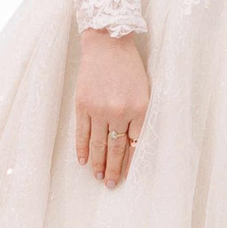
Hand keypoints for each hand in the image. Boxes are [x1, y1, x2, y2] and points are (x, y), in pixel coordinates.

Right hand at [73, 28, 152, 185]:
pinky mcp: (83, 105)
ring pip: (98, 144)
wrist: (108, 43)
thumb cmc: (129, 66)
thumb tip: (133, 142)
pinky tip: (83, 161)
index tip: (127, 175)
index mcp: (140, 108)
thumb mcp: (144, 90)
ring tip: (99, 177)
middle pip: (116, 148)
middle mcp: (120, 111)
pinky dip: (82, 149)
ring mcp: (99, 109)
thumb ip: (140, 114)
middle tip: (112, 184)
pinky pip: (82, 133)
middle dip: (114, 169)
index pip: (136, 144)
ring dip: (98, 163)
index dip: (130, 162)